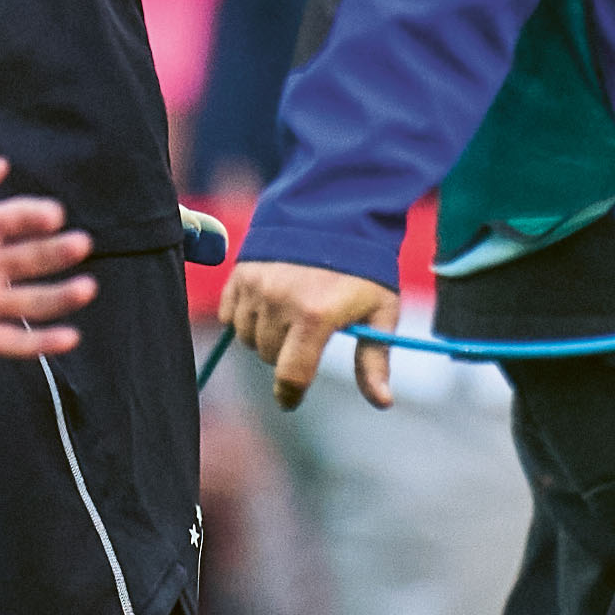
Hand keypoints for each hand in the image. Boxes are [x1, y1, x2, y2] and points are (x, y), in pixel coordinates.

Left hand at [0, 157, 95, 354]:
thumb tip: (1, 164)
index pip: (18, 219)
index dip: (36, 216)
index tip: (52, 215)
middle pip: (33, 258)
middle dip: (58, 252)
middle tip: (80, 244)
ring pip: (32, 300)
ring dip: (61, 296)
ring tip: (85, 288)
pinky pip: (12, 340)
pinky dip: (41, 342)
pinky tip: (68, 337)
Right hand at [219, 258, 397, 410]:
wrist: (337, 212)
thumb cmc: (364, 268)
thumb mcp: (380, 312)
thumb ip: (374, 360)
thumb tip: (383, 402)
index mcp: (315, 317)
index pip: (290, 375)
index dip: (289, 394)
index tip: (291, 399)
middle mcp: (280, 302)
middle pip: (268, 356)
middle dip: (285, 354)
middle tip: (306, 334)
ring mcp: (257, 286)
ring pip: (246, 337)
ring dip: (264, 335)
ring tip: (289, 315)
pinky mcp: (241, 272)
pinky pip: (231, 315)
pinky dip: (245, 316)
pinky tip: (269, 302)